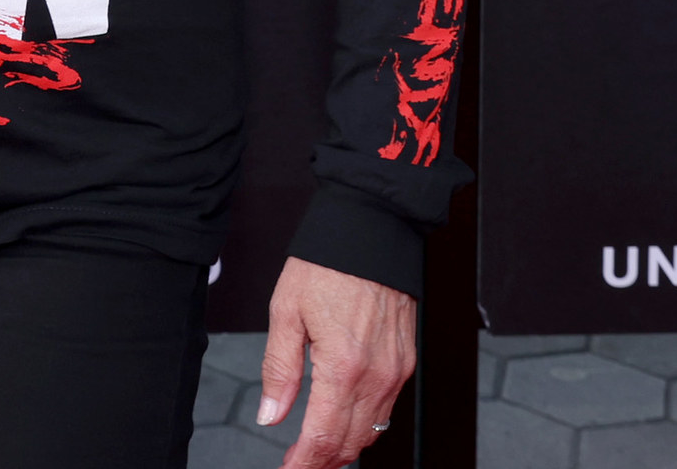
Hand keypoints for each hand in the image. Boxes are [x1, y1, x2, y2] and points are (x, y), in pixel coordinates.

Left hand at [260, 256, 413, 468]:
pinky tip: (340, 420)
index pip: (322, 437)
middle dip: (321, 461)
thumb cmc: (327, 264)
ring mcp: (396, 370)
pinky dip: (363, 425)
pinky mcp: (405, 361)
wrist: (372, 231)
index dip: (302, 463)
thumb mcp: (286, 312)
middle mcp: (376, 374)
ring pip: (371, 431)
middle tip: (295, 462)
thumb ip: (279, 370)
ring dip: (342, 447)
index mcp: (343, 365)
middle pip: (349, 443)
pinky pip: (386, 409)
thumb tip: (271, 415)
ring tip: (313, 448)